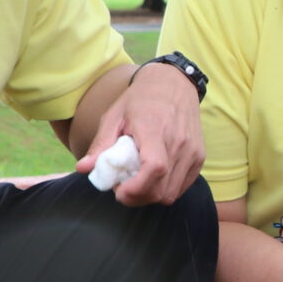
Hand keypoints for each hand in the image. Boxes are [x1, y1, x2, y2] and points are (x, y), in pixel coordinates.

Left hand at [76, 62, 201, 206]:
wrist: (173, 84)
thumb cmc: (140, 99)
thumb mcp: (114, 116)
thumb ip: (101, 144)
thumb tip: (83, 169)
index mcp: (155, 129)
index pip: (154, 168)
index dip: (136, 188)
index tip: (119, 191)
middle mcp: (179, 142)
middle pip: (162, 189)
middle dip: (138, 197)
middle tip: (122, 188)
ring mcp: (192, 151)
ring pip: (172, 193)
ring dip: (151, 196)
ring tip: (136, 182)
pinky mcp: (199, 157)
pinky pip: (182, 187)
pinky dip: (165, 190)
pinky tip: (152, 178)